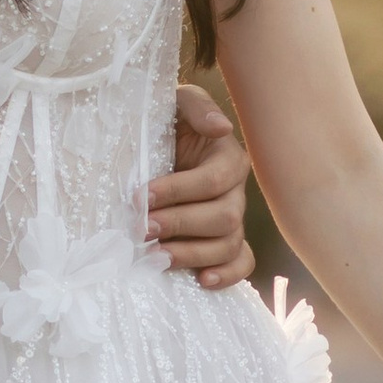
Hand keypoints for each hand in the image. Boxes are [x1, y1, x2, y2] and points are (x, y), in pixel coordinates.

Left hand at [149, 86, 253, 287]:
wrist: (152, 146)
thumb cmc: (164, 123)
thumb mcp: (175, 102)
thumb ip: (196, 107)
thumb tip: (222, 128)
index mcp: (228, 158)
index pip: (213, 181)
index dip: (178, 191)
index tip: (141, 197)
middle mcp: (235, 192)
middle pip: (224, 218)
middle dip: (180, 224)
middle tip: (142, 228)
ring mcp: (232, 220)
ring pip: (228, 245)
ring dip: (192, 254)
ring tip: (157, 257)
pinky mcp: (224, 242)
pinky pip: (241, 262)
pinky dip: (227, 274)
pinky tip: (202, 280)